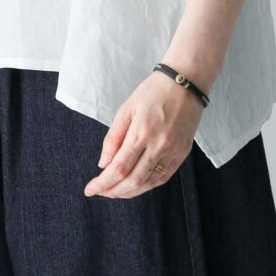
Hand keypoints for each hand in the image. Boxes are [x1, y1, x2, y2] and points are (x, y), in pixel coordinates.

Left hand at [83, 71, 203, 199]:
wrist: (185, 83)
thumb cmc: (153, 92)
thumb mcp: (126, 109)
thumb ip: (113, 138)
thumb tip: (103, 164)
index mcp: (141, 133)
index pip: (119, 168)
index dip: (102, 183)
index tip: (90, 189)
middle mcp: (159, 146)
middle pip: (133, 181)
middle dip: (113, 191)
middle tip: (100, 192)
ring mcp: (173, 152)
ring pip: (149, 183)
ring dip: (129, 192)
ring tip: (114, 191)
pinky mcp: (182, 154)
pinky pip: (163, 178)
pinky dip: (147, 186)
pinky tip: (135, 186)